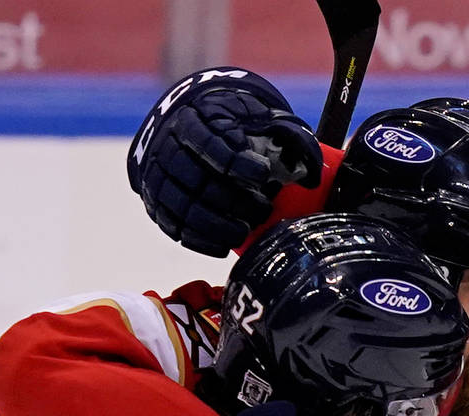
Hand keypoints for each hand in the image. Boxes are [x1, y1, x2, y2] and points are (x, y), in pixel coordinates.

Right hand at [128, 68, 321, 256]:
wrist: (189, 129)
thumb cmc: (233, 126)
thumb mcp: (258, 117)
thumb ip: (288, 137)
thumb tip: (312, 174)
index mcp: (193, 119)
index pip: (209, 142)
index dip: (235, 162)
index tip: (262, 174)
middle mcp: (168, 146)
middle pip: (197, 178)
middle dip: (233, 199)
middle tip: (264, 209)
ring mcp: (158, 176)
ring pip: (184, 205)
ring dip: (218, 224)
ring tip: (246, 230)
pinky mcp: (156, 202)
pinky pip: (173, 226)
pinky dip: (200, 240)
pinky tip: (224, 245)